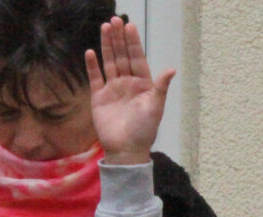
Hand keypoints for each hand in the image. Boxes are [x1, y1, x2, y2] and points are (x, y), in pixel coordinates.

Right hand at [86, 16, 175, 164]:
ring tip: (104, 28)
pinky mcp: (99, 97)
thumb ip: (161, 88)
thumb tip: (172, 69)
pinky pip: (95, 78)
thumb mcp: (155, 108)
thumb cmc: (144, 131)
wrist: (126, 150)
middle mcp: (128, 84)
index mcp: (143, 85)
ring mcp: (113, 89)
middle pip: (122, 56)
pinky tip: (90, 52)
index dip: (133, 43)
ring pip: (109, 62)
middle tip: (114, 20)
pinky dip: (92, 65)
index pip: (137, 59)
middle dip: (118, 39)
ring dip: (107, 46)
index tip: (129, 26)